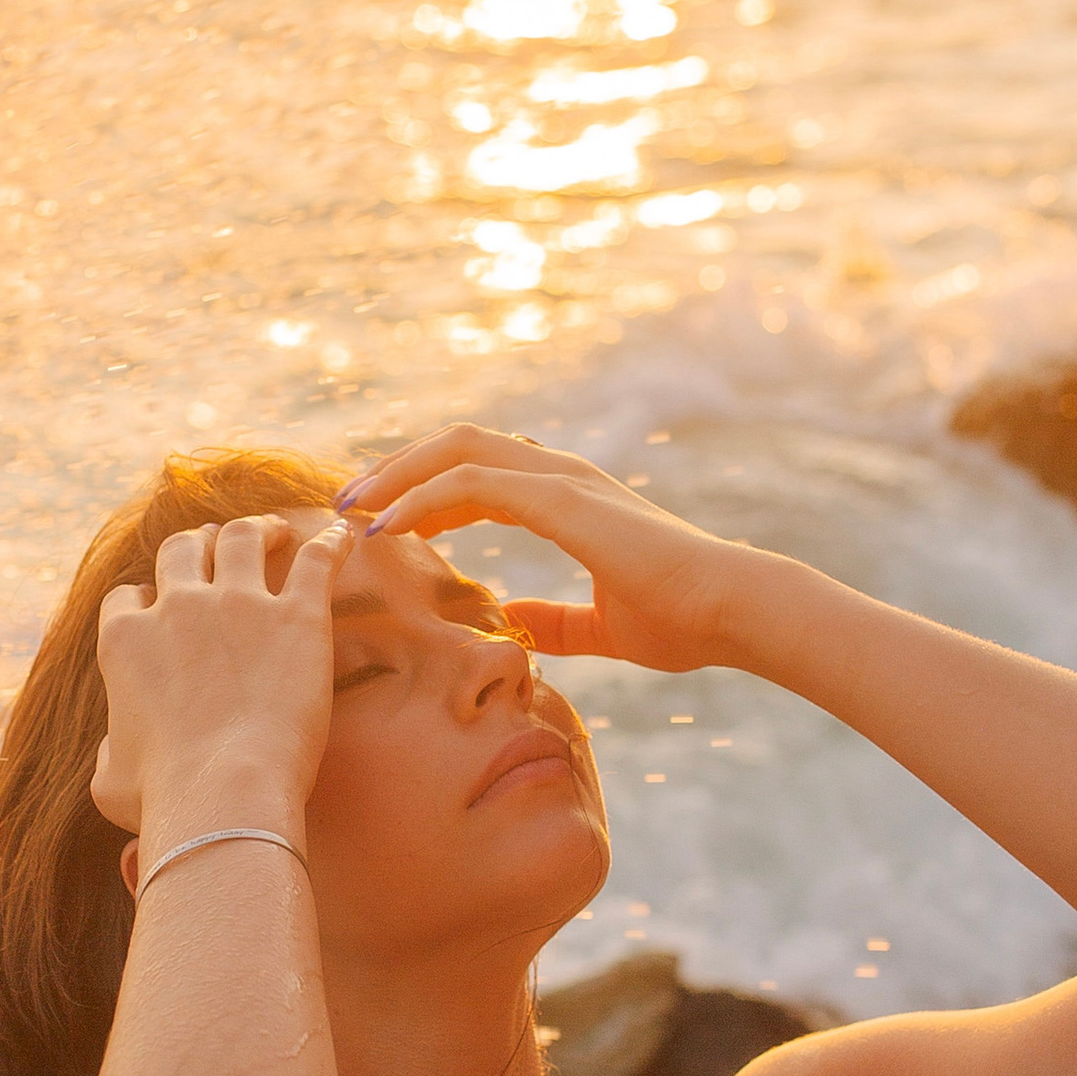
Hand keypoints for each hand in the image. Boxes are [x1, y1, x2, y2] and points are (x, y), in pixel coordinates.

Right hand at [93, 513, 350, 840]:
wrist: (225, 793)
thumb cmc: (165, 797)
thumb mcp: (109, 782)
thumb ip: (108, 753)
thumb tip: (112, 749)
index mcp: (126, 642)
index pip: (127, 598)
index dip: (143, 599)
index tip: (159, 606)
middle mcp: (177, 608)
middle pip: (182, 550)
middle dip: (197, 544)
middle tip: (217, 547)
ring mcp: (239, 605)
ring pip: (242, 538)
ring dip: (257, 529)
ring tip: (276, 531)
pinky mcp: (297, 617)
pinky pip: (317, 560)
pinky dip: (331, 542)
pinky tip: (342, 535)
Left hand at [337, 426, 744, 672]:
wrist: (731, 612)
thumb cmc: (682, 619)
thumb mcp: (601, 628)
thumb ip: (555, 621)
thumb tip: (511, 623)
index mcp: (566, 497)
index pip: (475, 474)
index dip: (422, 491)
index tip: (378, 524)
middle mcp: (558, 475)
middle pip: (455, 447)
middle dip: (395, 470)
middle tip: (345, 506)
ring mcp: (560, 480)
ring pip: (454, 452)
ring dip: (394, 476)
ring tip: (350, 510)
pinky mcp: (561, 498)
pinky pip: (470, 483)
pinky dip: (421, 498)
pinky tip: (386, 528)